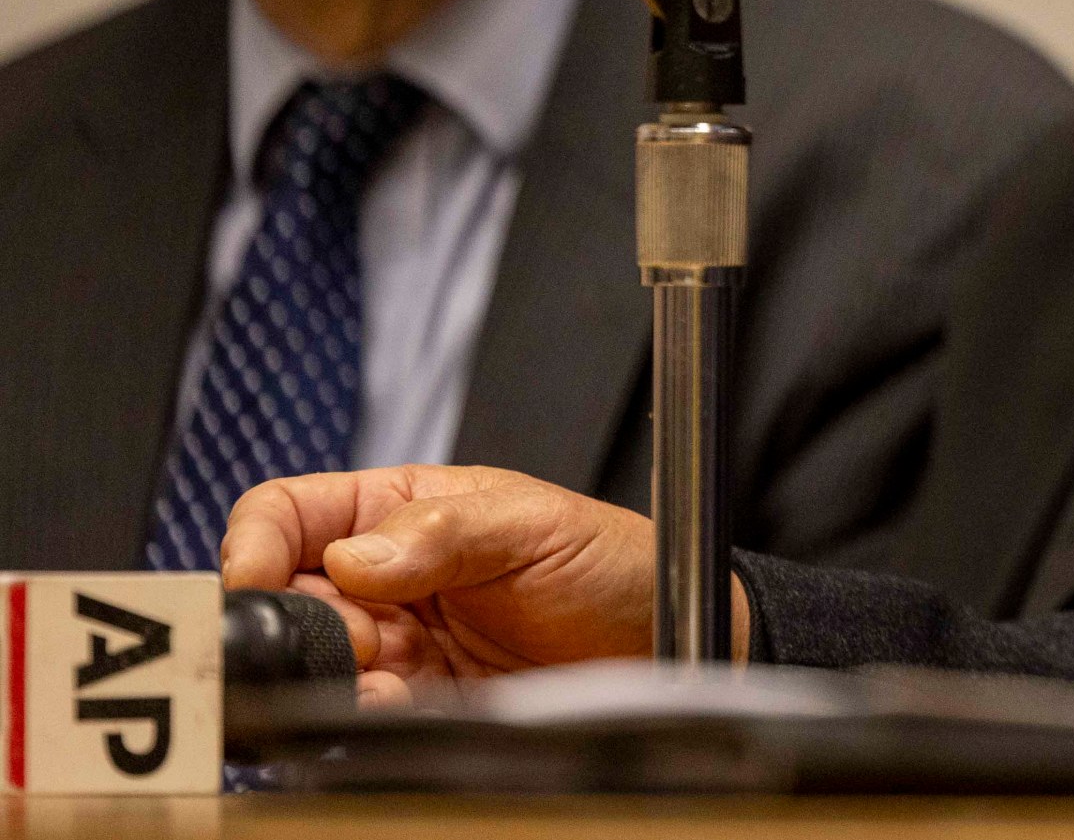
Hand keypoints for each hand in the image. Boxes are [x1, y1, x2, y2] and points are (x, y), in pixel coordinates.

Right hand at [219, 466, 729, 695]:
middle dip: (296, 620)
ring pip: (312, 662)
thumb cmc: (615, 562)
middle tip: (358, 630)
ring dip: (330, 671)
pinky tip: (394, 699)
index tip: (255, 577)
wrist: (667, 642)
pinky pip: (354, 714)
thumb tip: (358, 556)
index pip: (288, 514)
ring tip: (388, 665)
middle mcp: (384, 578)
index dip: (256, 542)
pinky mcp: (415, 703)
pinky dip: (357, 713)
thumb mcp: (537, 524)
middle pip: (282, 597)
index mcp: (400, 509)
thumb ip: (447, 529)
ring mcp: (396, 644)